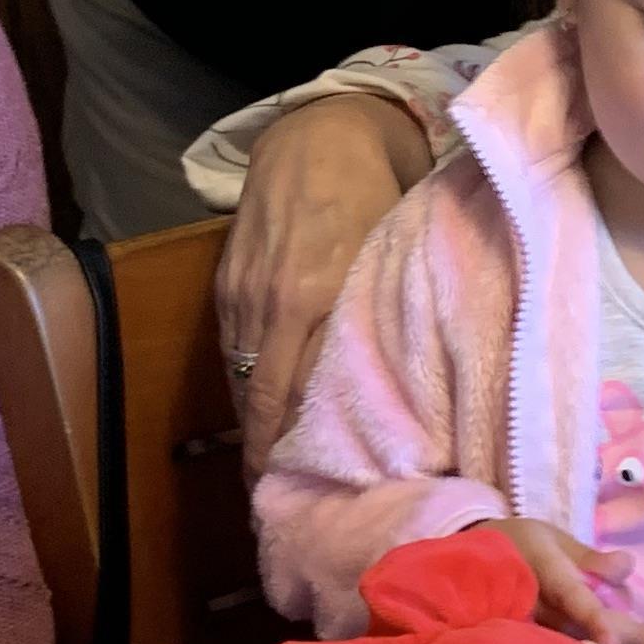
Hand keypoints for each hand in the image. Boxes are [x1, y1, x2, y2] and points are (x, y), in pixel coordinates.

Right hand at [217, 93, 425, 469]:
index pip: (310, 394)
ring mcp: (245, 295)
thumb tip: (417, 393)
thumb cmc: (381, 192)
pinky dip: (246, 393)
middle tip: (286, 511)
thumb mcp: (396, 253)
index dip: (309, 449)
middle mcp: (278, 303)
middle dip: (271, 462)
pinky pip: (232, 355)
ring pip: (245, 384)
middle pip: (267, 403)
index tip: (322, 495)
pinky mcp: (226, 286)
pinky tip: (260, 423)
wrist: (320, 132)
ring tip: (270, 484)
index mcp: (326, 295)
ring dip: (256, 434)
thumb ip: (394, 318)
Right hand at [469, 519, 643, 643]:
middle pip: (588, 631)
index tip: (611, 643)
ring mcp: (538, 634)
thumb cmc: (519, 546)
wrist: (473, 567)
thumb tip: (627, 566)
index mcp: (543, 576)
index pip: (571, 599)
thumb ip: (589, 557)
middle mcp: (540, 610)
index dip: (591, 621)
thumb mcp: (551, 539)